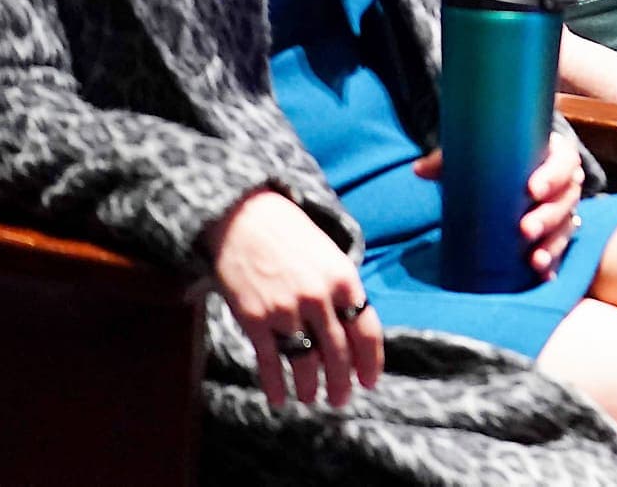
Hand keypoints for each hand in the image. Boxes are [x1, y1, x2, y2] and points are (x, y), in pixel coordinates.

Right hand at [205, 190, 384, 409]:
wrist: (246, 217)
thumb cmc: (292, 235)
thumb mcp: (330, 255)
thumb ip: (343, 290)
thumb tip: (353, 329)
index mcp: (344, 280)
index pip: (366, 331)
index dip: (370, 362)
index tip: (370, 381)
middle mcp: (319, 298)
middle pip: (338, 353)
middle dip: (341, 382)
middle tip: (341, 399)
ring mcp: (286, 311)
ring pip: (305, 362)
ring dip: (310, 387)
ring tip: (312, 398)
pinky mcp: (255, 320)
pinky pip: (269, 362)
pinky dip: (276, 385)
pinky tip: (280, 398)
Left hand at [413, 134, 584, 278]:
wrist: (518, 170)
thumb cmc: (502, 158)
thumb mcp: (481, 152)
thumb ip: (450, 158)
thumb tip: (419, 170)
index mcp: (555, 154)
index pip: (563, 161)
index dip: (552, 176)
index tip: (531, 189)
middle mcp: (565, 183)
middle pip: (565, 199)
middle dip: (547, 217)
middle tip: (524, 229)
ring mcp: (563, 210)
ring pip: (566, 227)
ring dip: (552, 244)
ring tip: (534, 260)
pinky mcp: (556, 234)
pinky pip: (560, 250)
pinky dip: (553, 263)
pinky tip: (542, 274)